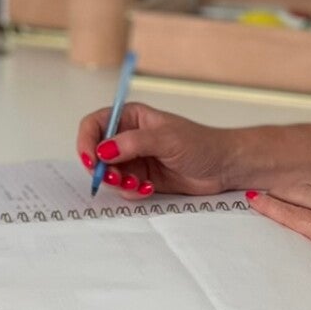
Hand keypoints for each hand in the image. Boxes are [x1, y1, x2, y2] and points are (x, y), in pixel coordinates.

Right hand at [74, 101, 252, 196]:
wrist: (224, 167)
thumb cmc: (201, 144)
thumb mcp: (166, 139)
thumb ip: (133, 143)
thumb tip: (103, 150)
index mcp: (130, 117)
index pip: (95, 125)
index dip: (86, 141)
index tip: (90, 160)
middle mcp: (127, 137)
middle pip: (96, 152)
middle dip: (102, 168)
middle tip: (115, 179)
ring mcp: (134, 159)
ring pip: (108, 173)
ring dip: (118, 183)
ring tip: (139, 185)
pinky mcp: (141, 178)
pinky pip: (123, 188)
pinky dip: (131, 192)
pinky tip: (148, 189)